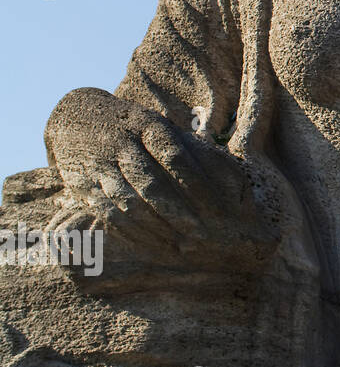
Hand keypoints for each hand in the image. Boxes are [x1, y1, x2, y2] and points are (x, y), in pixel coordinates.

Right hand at [43, 87, 274, 270]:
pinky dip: (129, 232)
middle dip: (178, 213)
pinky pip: (107, 213)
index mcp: (149, 126)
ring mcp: (101, 165)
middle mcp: (123, 144)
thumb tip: (236, 180)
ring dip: (155, 228)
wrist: (77, 119)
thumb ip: (195, 151)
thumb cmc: (137, 129)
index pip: (176, 157)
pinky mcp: (84, 185)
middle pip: (152, 183)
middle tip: (203, 237)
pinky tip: (150, 245)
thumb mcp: (164, 128)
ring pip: (128, 202)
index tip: (216, 211)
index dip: (196, 185)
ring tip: (180, 248)